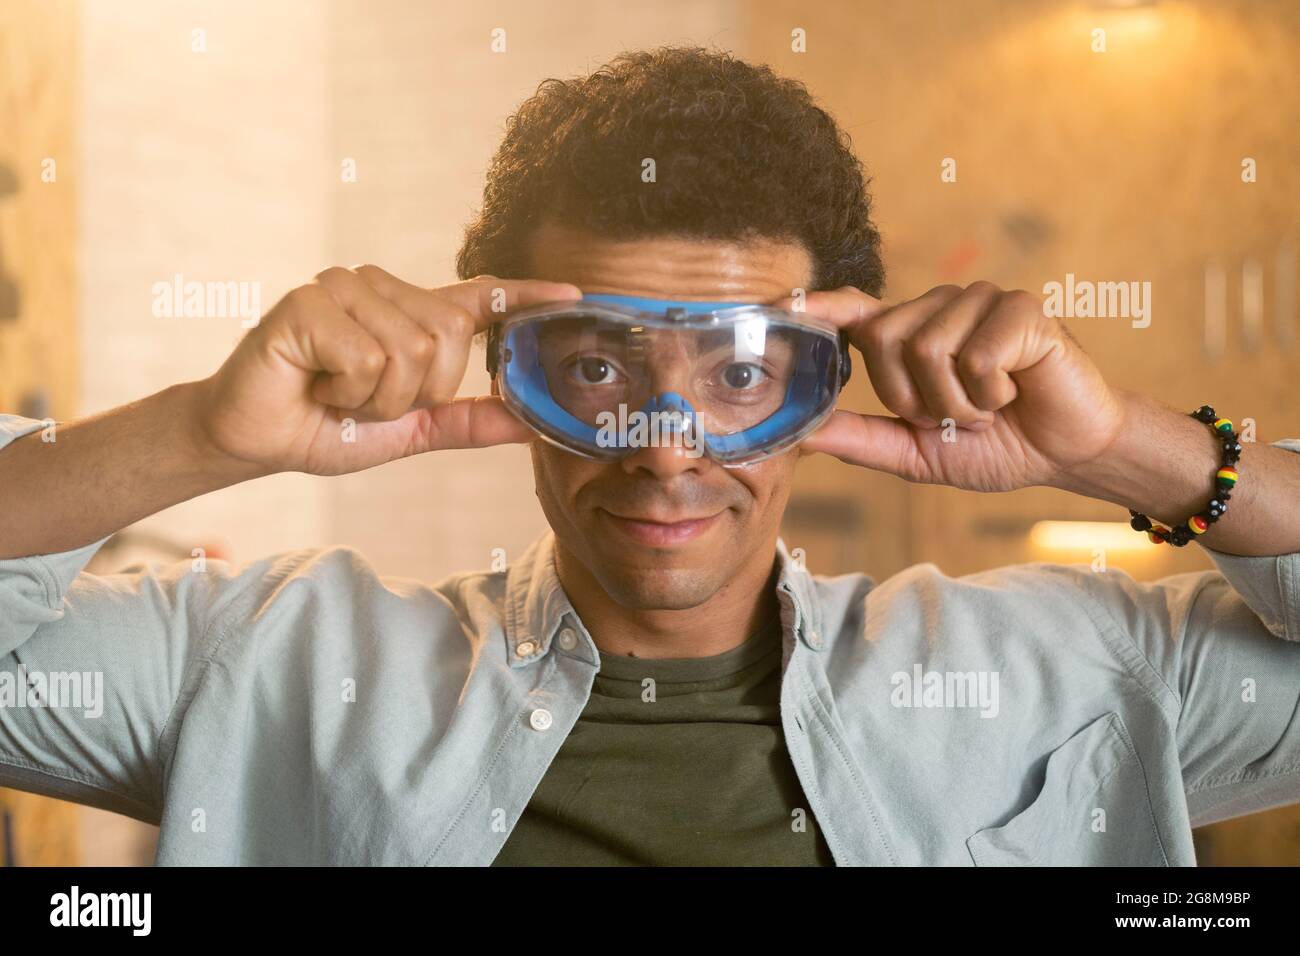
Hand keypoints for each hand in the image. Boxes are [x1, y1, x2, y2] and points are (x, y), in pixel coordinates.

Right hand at [195, 266, 579, 475]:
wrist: (256, 439)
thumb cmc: (328, 426)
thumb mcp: (411, 429)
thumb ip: (467, 420)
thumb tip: (530, 423)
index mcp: (409, 314)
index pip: (478, 298)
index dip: (525, 298)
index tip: (574, 296)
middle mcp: (380, 288)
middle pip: (449, 338)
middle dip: (415, 393)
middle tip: (365, 400)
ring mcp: (344, 288)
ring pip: (410, 351)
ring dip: (377, 398)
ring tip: (338, 393)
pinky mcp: (309, 301)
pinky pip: (367, 357)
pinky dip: (347, 390)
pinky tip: (316, 384)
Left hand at [785, 282, 1126, 491]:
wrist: (1066, 454)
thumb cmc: (995, 445)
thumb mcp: (915, 451)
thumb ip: (861, 438)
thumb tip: (801, 433)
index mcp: (911, 334)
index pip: (856, 310)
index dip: (820, 306)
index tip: (782, 305)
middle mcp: (940, 307)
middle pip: (883, 338)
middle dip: (912, 397)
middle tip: (951, 416)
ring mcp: (981, 300)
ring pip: (928, 349)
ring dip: (957, 402)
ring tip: (987, 407)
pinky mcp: (1021, 307)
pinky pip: (975, 355)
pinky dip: (990, 393)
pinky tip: (1014, 391)